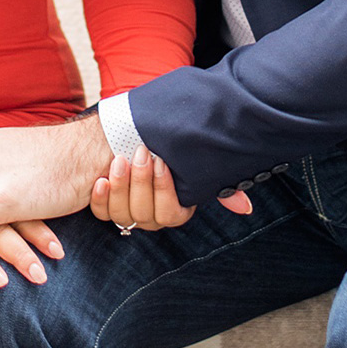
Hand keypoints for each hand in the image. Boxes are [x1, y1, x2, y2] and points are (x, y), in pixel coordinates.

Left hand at [90, 147, 255, 231]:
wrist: (128, 132)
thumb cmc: (162, 145)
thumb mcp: (191, 160)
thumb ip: (218, 185)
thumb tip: (245, 208)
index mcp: (174, 208)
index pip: (172, 214)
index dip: (164, 190)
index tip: (161, 162)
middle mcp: (151, 216)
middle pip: (146, 214)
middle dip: (142, 182)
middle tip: (140, 153)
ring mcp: (127, 213)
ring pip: (123, 214)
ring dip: (121, 186)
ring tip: (119, 159)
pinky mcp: (104, 206)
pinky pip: (101, 213)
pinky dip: (101, 197)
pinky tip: (101, 179)